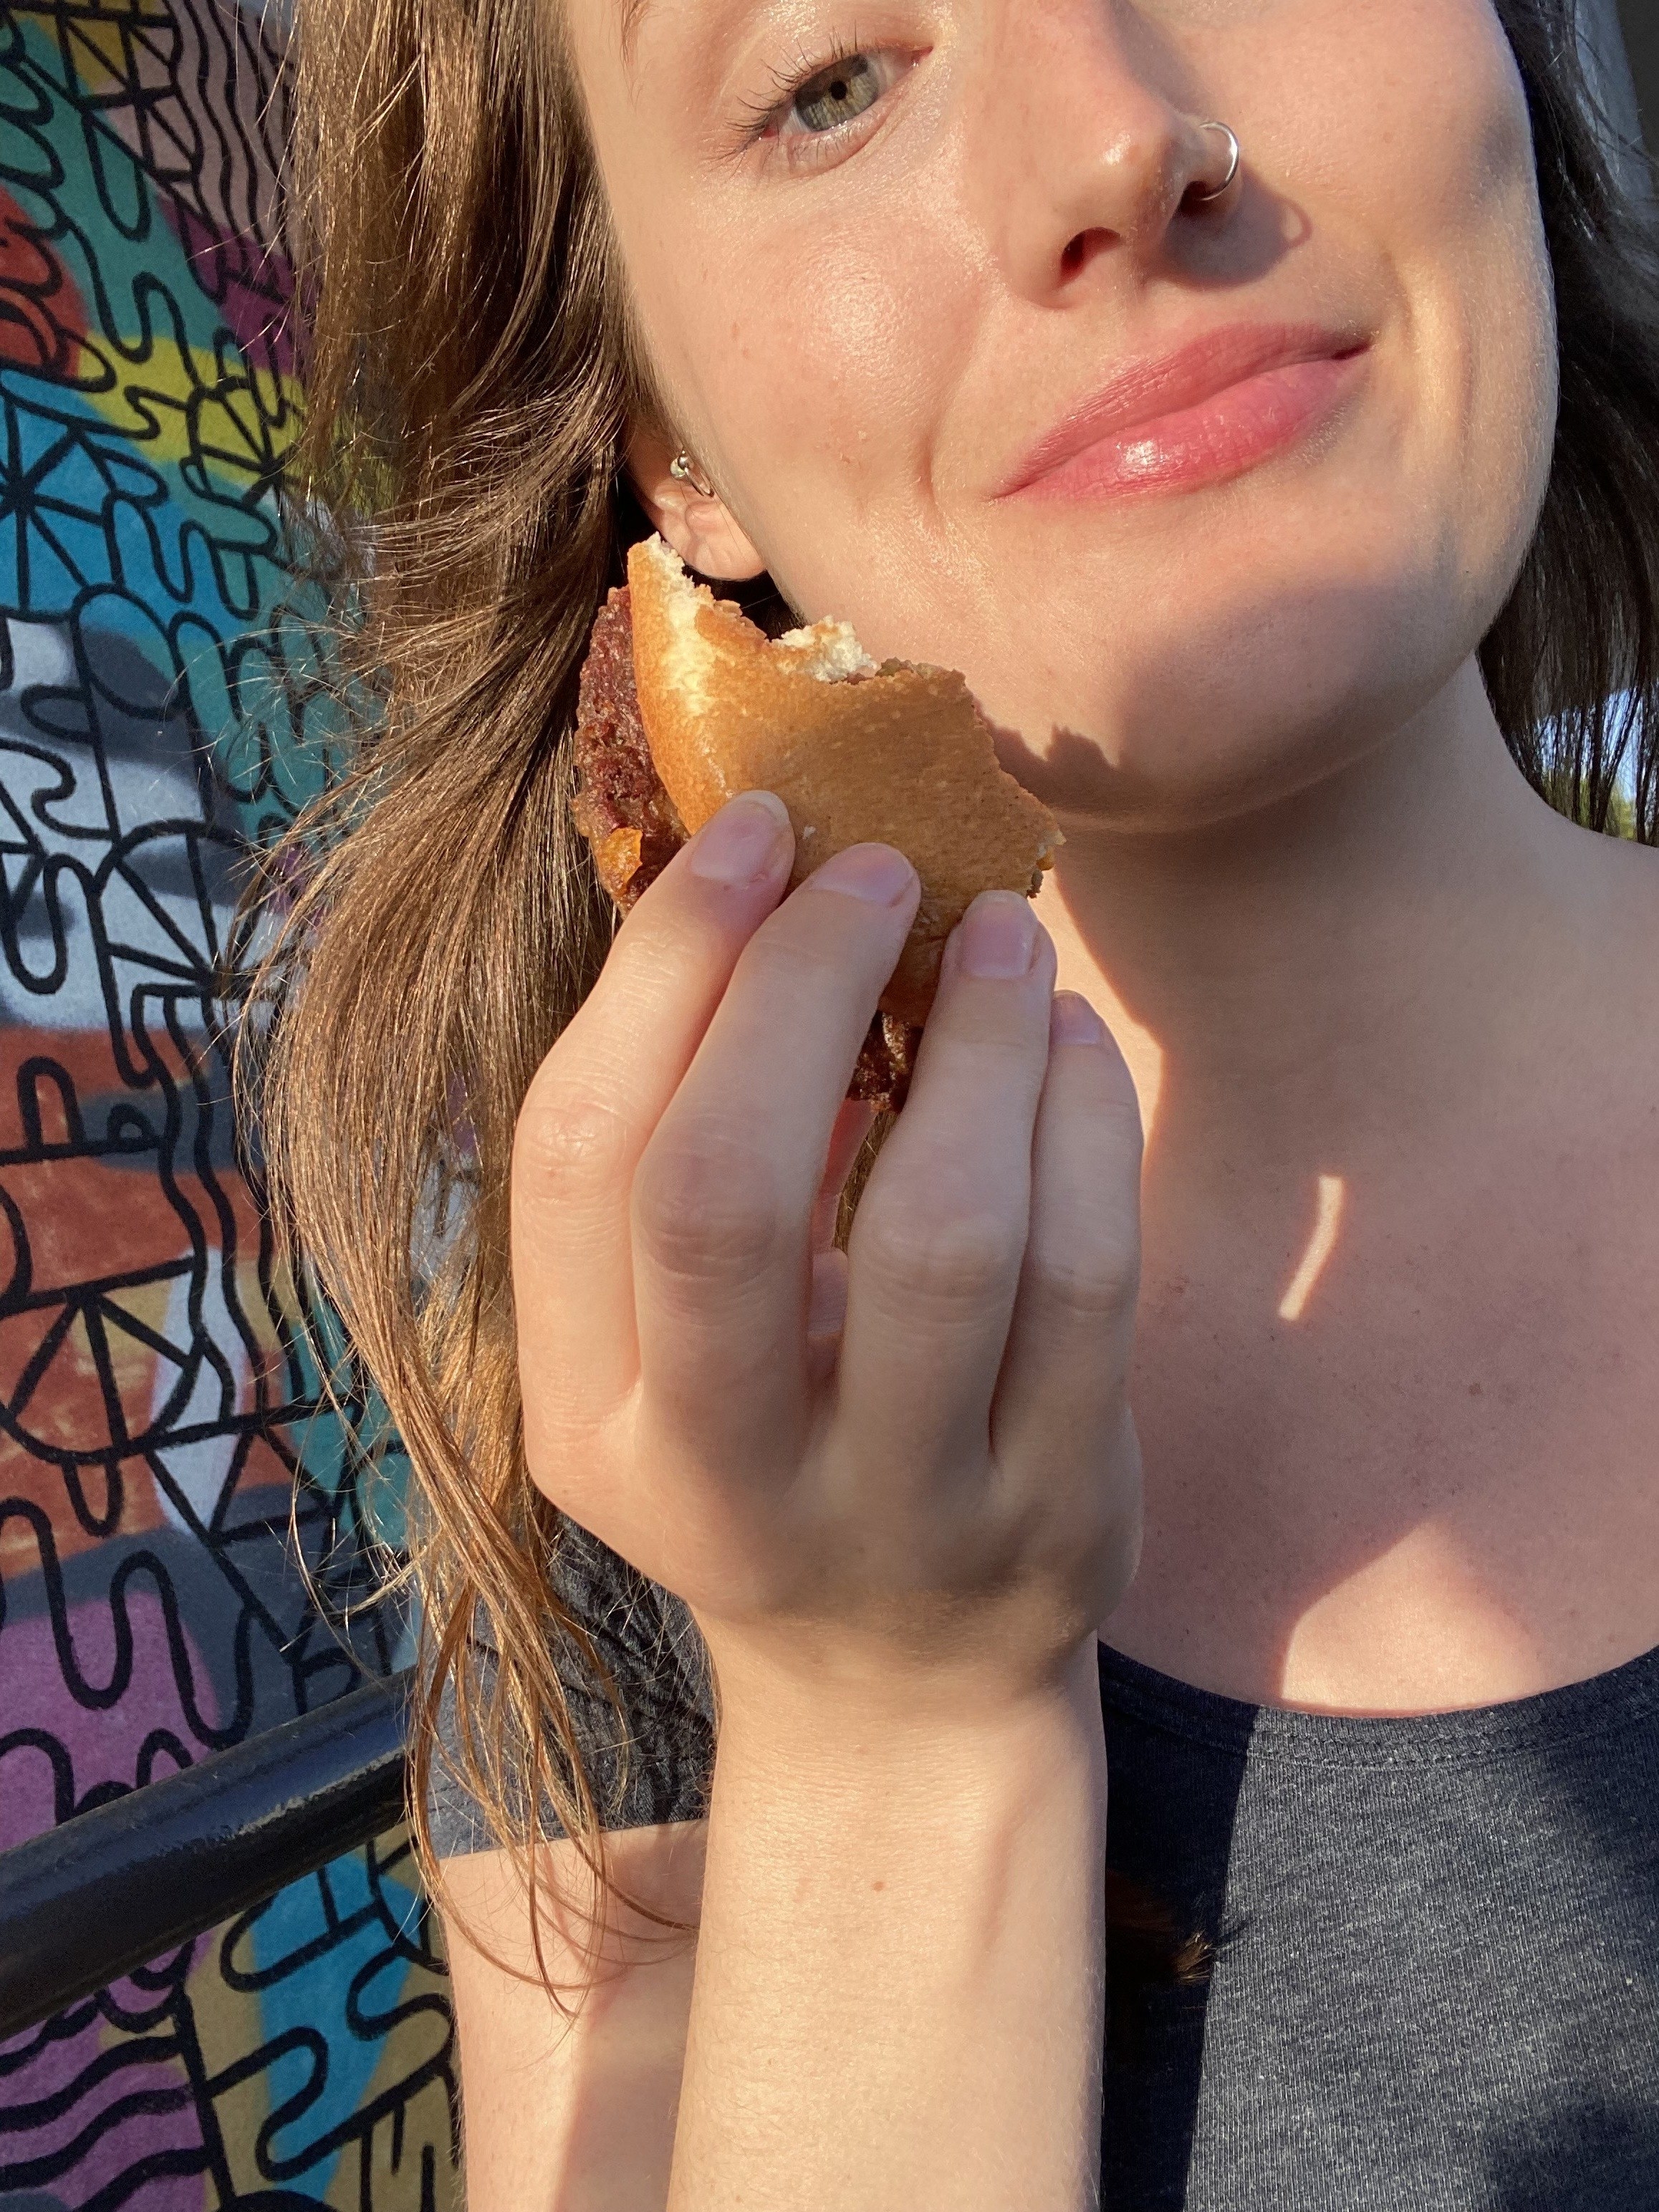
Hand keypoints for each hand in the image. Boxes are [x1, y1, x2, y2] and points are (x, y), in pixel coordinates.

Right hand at [511, 789, 1143, 1716]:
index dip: (664, 968)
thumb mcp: (673, 1352)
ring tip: (999, 933)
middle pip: (724, 1195)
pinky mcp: (1058, 1515)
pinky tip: (1065, 1044)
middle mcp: (718, 1482)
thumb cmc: (777, 1450)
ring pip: (941, 1234)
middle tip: (875, 870)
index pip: (581, 1159)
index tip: (755, 835)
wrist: (902, 1687)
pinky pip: (1089, 1279)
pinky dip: (1084, 1121)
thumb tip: (757, 895)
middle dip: (801, 991)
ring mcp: (897, 1512)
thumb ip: (675, 1163)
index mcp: (588, 1420)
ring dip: (975, 1041)